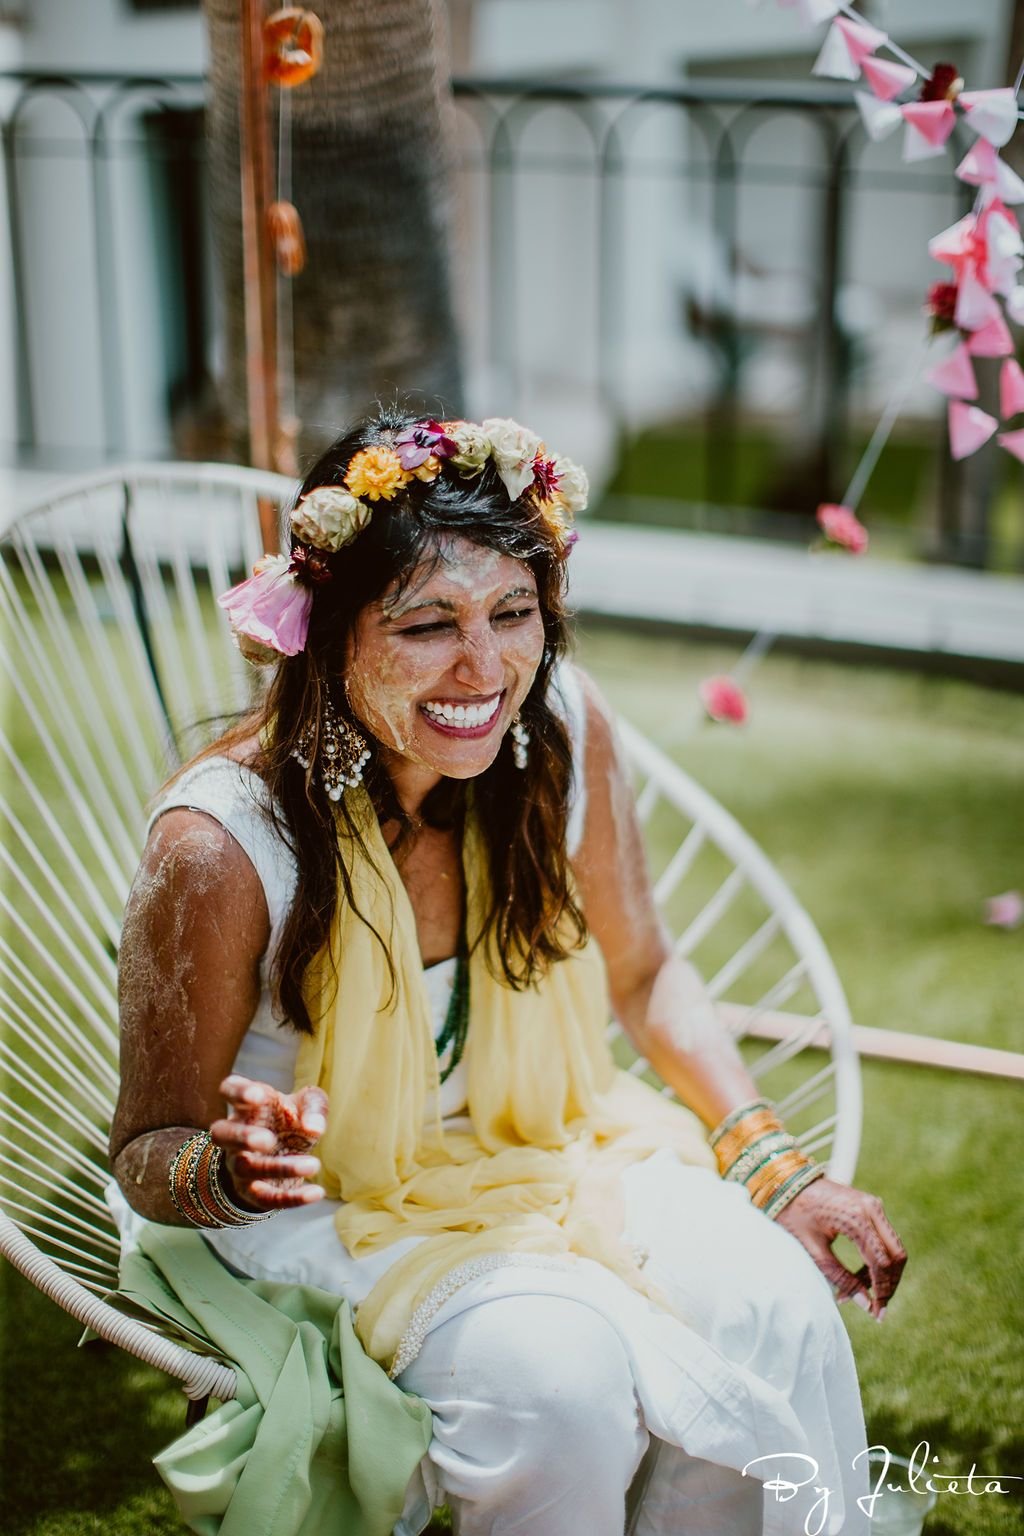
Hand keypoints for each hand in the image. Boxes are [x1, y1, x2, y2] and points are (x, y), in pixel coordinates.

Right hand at [210, 1074, 329, 1211]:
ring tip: (312, 1164)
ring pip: (245, 1168)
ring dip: (278, 1168)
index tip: (260, 1095)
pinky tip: (316, 1192)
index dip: (238, 1092)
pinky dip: (291, 1198)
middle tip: (269, 1140)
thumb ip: (314, 1107)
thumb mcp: (307, 1104)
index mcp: (247, 1105)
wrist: (283, 1152)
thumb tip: (314, 1128)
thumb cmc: (291, 1119)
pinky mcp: (252, 1192)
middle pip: (221, 1133)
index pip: (229, 1090)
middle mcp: (235, 1134)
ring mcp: (240, 1164)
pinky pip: (265, 1198)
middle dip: (242, 1136)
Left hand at [773, 1177, 906, 1319]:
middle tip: (877, 1310)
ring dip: (883, 1275)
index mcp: (857, 1218)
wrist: (787, 1182)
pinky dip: (877, 1260)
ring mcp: (873, 1205)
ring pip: (893, 1248)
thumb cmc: (794, 1215)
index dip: (882, 1291)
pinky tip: (860, 1279)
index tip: (876, 1314)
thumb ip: (840, 1277)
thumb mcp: (813, 1250)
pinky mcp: (870, 1207)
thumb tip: (866, 1305)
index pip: (881, 1262)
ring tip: (862, 1296)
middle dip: (889, 1285)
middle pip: (896, 1255)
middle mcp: (871, 1208)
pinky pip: (883, 1239)